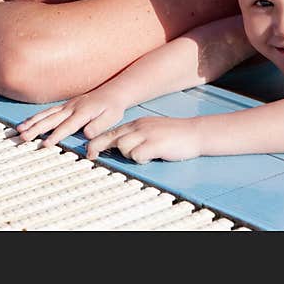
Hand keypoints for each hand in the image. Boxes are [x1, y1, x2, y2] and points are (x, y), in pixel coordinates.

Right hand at [17, 86, 126, 147]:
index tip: (45, 144)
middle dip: (36, 129)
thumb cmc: (112, 107)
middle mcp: (71, 108)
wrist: (113, 92)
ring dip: (32, 122)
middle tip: (24, 137)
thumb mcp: (111, 118)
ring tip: (20, 130)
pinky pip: (47, 111)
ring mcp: (66, 106)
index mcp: (82, 112)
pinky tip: (27, 122)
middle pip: (51, 120)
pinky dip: (36, 117)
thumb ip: (98, 127)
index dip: (55, 136)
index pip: (66, 126)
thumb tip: (86, 135)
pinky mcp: (64, 106)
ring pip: (46, 114)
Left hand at [86, 116, 201, 163]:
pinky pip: (137, 155)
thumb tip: (121, 148)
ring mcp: (147, 134)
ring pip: (123, 147)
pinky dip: (140, 159)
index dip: (97, 142)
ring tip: (143, 155)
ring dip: (128, 155)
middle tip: (91, 157)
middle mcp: (139, 127)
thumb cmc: (174, 135)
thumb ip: (136, 136)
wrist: (195, 132)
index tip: (89, 152)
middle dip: (97, 147)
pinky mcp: (155, 144)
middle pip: (111, 137)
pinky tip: (151, 157)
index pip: (111, 131)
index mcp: (136, 124)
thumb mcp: (151, 130)